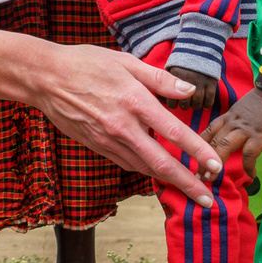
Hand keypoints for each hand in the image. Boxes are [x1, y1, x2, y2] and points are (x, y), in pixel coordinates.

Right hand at [25, 43, 221, 205]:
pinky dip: (145, 171)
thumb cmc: (85, 63)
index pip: (174, 132)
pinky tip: (157, 172)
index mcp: (135, 102)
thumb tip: (189, 91)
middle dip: (188, 184)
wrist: (45, 78)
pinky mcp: (97, 146)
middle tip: (208, 200)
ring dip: (168, 181)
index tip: (216, 166)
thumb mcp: (125, 62)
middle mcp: (123, 127)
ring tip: (189, 190)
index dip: (198, 151)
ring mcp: (108, 140)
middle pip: (162, 163)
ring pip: (144, 168)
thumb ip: (159, 79)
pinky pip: (127, 163)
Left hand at [203, 89, 261, 180]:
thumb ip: (237, 121)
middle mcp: (233, 123)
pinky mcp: (260, 136)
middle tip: (199, 176)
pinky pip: (249, 154)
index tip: (196, 160)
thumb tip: (236, 136)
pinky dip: (248, 167)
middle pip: (213, 142)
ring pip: (225, 147)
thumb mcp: (244, 109)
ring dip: (216, 164)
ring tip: (212, 178)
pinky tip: (250, 175)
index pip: (209, 132)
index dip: (199, 147)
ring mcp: (245, 129)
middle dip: (203, 160)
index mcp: (229, 116)